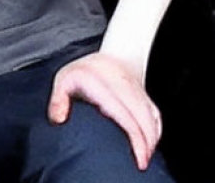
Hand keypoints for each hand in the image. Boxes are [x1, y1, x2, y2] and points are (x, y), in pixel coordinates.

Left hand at [48, 51, 160, 169]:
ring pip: (151, 115)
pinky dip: (156, 128)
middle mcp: (126, 88)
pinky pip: (155, 112)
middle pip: (142, 117)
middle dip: (146, 142)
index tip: (137, 154)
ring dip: (152, 137)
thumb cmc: (87, 71)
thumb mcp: (65, 79)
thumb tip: (60, 119)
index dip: (133, 135)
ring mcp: (137, 90)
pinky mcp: (144, 93)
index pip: (125, 114)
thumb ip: (58, 99)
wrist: (112, 53)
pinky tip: (153, 142)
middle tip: (142, 162)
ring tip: (146, 156)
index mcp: (107, 86)